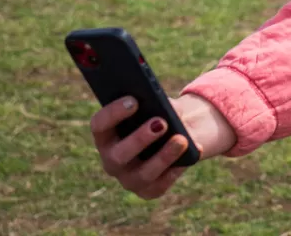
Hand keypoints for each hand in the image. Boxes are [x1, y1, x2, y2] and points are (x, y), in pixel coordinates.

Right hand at [90, 93, 236, 199]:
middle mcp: (111, 159)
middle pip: (118, 155)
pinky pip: (160, 185)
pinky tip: (191, 154)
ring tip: (182, 139)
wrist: (177, 130)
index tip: (134, 100)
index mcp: (106, 134)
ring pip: (142, 174)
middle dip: (140, 138)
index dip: (113, 113)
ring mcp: (127, 178)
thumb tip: (164, 108)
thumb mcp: (158, 103)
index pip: (99, 125)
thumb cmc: (161, 112)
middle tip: (161, 122)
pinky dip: (176, 169)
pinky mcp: (147, 190)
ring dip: (163, 156)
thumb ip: (157, 102)